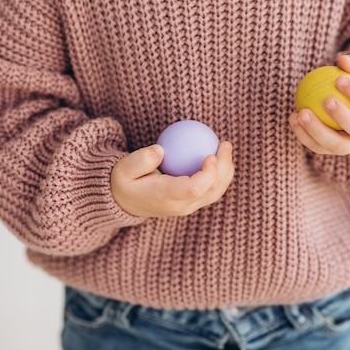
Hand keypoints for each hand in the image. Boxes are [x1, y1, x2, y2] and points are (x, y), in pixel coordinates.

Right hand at [111, 141, 233, 216]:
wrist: (126, 201)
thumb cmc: (125, 181)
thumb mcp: (123, 169)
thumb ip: (140, 160)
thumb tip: (161, 150)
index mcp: (165, 197)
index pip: (193, 189)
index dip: (207, 173)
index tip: (210, 153)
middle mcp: (181, 206)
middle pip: (211, 190)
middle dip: (224, 167)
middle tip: (225, 143)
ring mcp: (189, 206)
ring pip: (216, 192)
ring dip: (226, 170)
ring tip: (226, 147)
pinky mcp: (192, 203)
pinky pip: (212, 189)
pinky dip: (220, 173)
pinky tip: (220, 155)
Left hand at [289, 54, 349, 154]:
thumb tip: (343, 60)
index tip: (339, 78)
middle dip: (344, 117)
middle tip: (326, 100)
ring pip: (336, 145)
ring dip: (317, 130)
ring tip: (302, 113)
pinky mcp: (333, 151)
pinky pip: (317, 146)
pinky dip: (303, 134)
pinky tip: (293, 117)